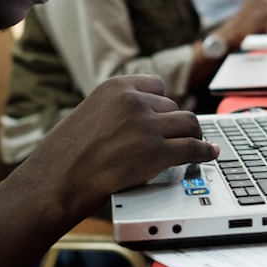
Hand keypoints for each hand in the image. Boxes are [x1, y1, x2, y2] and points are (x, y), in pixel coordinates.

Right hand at [24, 74, 217, 218]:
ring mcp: (147, 126)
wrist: (57, 180)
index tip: (167, 115)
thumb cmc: (67, 154)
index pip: (157, 87)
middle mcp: (134, 101)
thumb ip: (117, 110)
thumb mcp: (90, 113)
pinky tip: (209, 154)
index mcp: (116, 87)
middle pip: (173, 107)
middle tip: (177, 138)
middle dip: (174, 125)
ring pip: (188, 124)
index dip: (163, 105)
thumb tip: (145, 119)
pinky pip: (191, 148)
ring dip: (192, 135)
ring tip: (196, 145)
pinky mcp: (156, 153)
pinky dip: (204, 152)